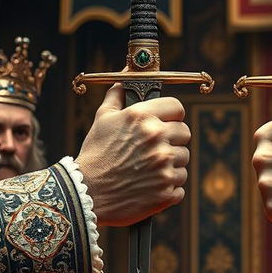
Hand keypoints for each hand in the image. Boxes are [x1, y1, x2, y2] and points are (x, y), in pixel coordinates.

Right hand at [76, 84, 189, 226]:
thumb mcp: (102, 119)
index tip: (167, 122)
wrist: (86, 194)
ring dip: (170, 165)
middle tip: (155, 149)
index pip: (177, 108)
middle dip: (172, 140)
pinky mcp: (166, 190)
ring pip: (183, 160)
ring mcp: (164, 166)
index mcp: (142, 118)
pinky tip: (149, 186)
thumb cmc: (95, 154)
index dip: (172, 115)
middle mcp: (157, 139)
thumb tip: (125, 78)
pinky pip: (180, 186)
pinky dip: (168, 187)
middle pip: (185, 133)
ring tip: (148, 169)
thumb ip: (117, 95)